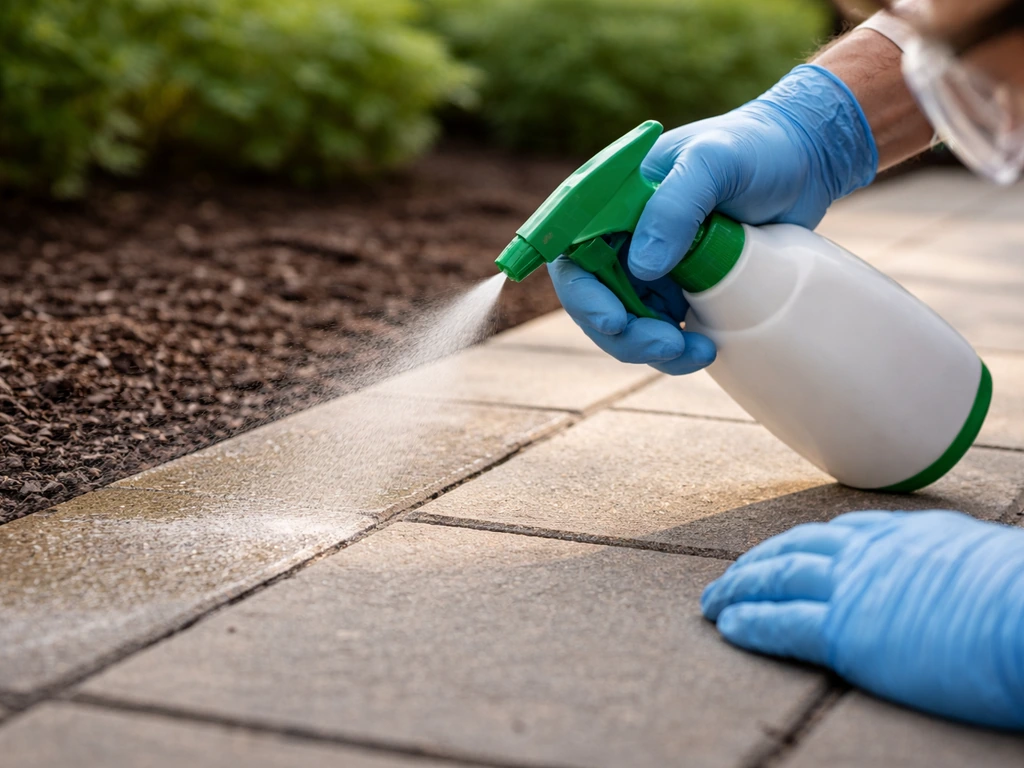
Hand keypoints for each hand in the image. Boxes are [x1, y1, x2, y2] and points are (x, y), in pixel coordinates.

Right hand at [549, 64, 877, 373]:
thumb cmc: (755, 148)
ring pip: (625, 322)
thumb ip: (675, 206)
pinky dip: (675, 348)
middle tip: (667, 345)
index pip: (570, 252)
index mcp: (609, 198)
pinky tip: (705, 347)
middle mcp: (620, 234)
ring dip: (650, 348)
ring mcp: (647, 262)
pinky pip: (660, 327)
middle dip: (622, 333)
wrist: (805, 163)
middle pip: (593, 297)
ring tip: (699, 352)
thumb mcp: (715, 163)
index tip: (614, 320)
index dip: (582, 293)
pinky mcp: (677, 285)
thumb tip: (641, 267)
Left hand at [702, 511, 1023, 728]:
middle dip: (756, 564)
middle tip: (728, 579)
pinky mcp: (845, 632)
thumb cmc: (1022, 596)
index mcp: (904, 534)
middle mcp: (870, 552)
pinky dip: (750, 622)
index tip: (781, 555)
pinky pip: (782, 622)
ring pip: (778, 578)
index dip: (800, 546)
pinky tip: (728, 626)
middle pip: (795, 549)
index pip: (837, 534)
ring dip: (738, 589)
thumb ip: (944, 561)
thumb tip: (949, 574)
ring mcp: (854, 588)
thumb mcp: (980, 559)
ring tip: (712, 602)